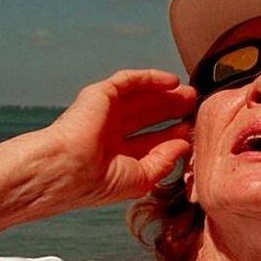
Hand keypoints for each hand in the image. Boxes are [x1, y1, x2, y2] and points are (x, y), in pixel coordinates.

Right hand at [0, 69, 194, 232]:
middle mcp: (107, 134)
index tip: (193, 132)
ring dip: (164, 94)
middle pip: (146, 117)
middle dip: (170, 111)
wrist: (66, 169)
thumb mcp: (141, 178)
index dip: (172, 136)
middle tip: (194, 106)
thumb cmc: (98, 182)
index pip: (148, 142)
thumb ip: (164, 161)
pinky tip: (171, 81)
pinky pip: (128, 81)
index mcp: (113, 156)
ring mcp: (102, 113)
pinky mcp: (98, 95)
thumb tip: (184, 145)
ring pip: (140, 98)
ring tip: (189, 93)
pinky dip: (150, 78)